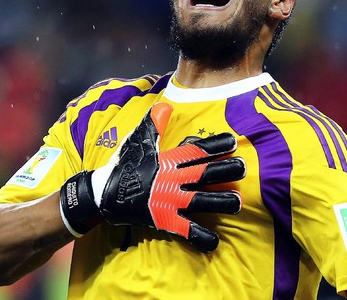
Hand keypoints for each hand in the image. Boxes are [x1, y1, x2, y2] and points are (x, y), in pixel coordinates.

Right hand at [60, 102, 245, 251]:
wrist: (103, 193)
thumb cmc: (124, 165)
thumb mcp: (139, 142)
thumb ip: (154, 124)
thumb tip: (165, 106)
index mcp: (168, 160)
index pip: (197, 150)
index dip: (216, 145)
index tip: (233, 141)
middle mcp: (172, 179)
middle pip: (204, 173)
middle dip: (225, 170)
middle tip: (244, 168)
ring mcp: (168, 200)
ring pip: (200, 200)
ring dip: (221, 201)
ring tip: (238, 202)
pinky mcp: (163, 219)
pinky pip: (185, 229)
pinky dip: (200, 236)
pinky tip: (215, 241)